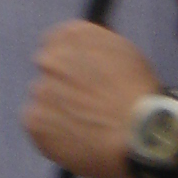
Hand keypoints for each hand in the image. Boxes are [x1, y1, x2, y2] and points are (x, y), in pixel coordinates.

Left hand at [23, 20, 158, 177]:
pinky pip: (39, 127)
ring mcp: (40, 89)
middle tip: (88, 108)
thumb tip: (82, 54)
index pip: (56, 45)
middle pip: (50, 73)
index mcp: (71, 36)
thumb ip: (94, 48)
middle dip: (64, 88)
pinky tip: (80, 141)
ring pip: (45, 101)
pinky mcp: (35, 121)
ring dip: (60, 112)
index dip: (72, 67)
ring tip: (90, 127)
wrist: (141, 134)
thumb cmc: (141, 95)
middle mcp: (50, 59)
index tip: (84, 83)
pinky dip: (54, 136)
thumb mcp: (124, 53)